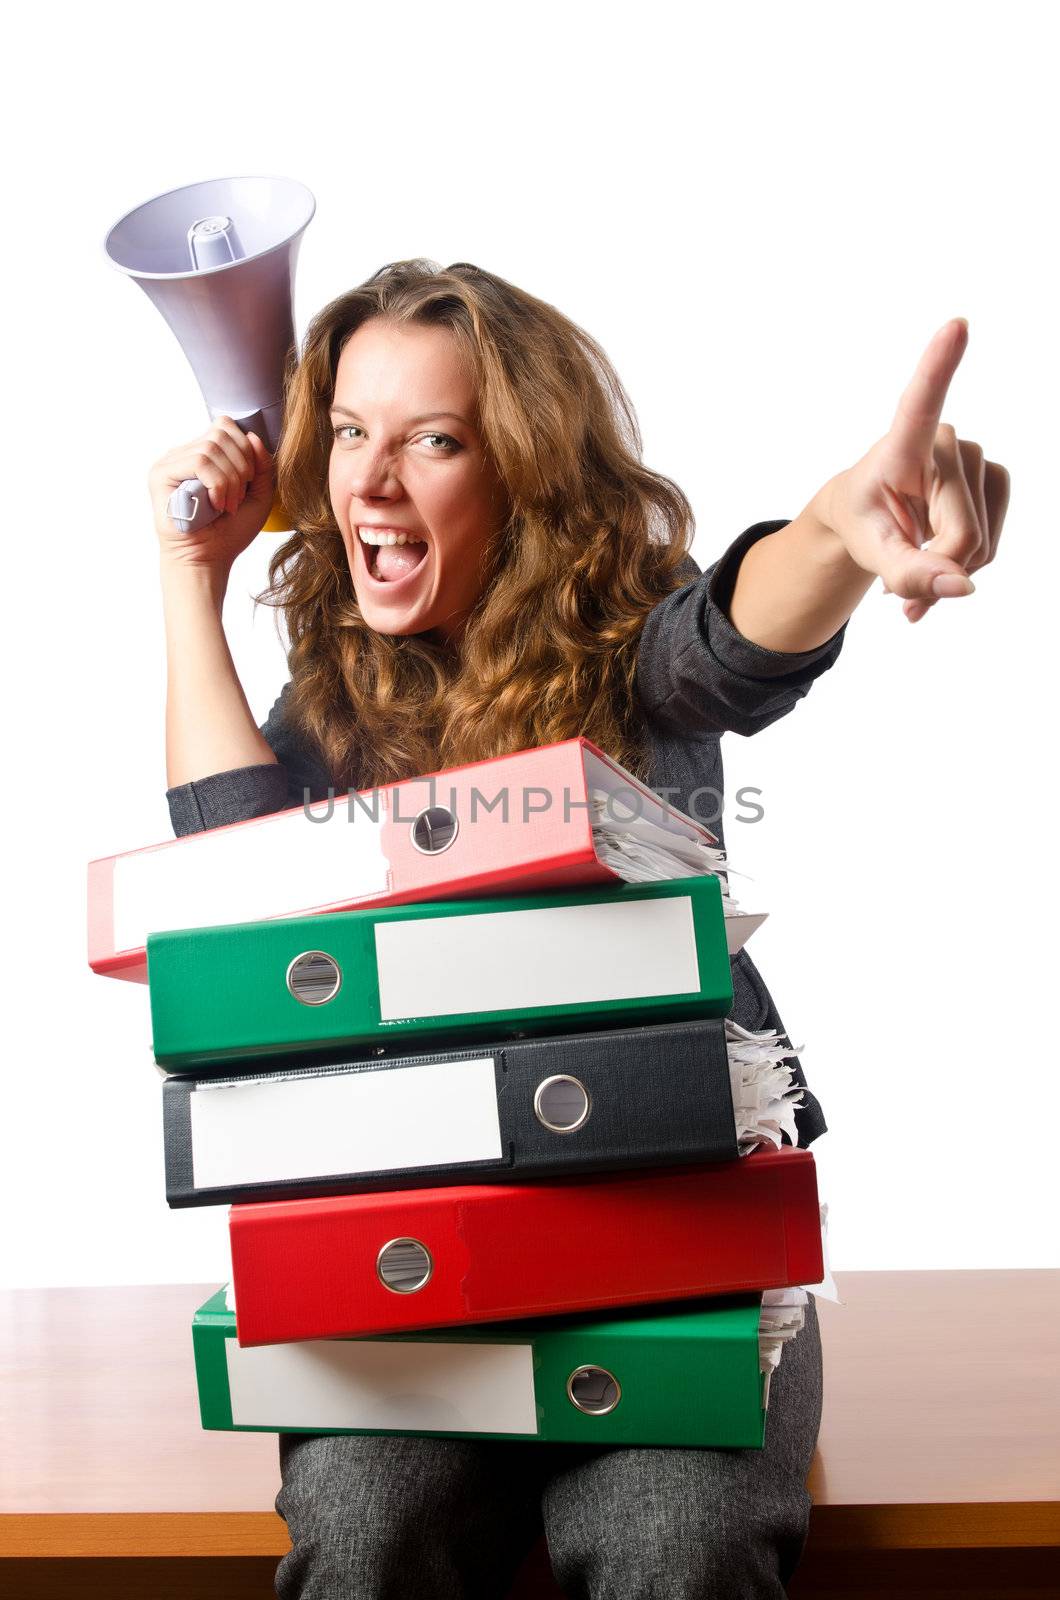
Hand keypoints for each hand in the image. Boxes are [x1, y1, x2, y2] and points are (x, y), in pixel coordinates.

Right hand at [149, 417, 275, 571]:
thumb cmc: (230, 531)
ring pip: (211, 448)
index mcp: (204, 454)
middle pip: (221, 432)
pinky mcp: (161, 474)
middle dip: (241, 465)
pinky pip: (198, 462)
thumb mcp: (258, 494)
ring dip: (230, 480)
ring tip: (228, 506)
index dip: (245, 448)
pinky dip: (216, 484)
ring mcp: (170, 462)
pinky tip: (215, 505)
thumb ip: (261, 464)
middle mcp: (184, 453)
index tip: (249, 481)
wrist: (208, 559)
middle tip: (239, 497)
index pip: (225, 426)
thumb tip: (253, 436)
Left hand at [820, 319, 1009, 622]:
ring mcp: (977, 458)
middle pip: (960, 533)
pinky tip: (940, 565)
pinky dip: (965, 569)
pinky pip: (990, 546)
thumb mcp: (869, 553)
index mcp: (902, 444)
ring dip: (947, 575)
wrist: (871, 519)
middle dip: (933, 571)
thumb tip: (964, 587)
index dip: (939, 365)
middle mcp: (947, 441)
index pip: (922, 400)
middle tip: (898, 592)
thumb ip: (908, 573)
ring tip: (912, 572)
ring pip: (979, 545)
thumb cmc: (863, 521)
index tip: (956, 324)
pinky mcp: (995, 479)